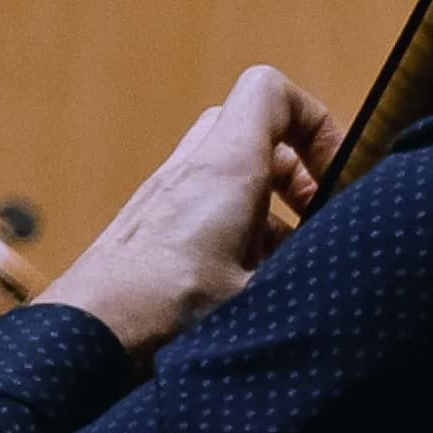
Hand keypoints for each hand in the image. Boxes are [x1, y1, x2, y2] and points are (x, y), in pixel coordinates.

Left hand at [37, 65, 343, 356]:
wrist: (81, 340)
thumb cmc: (165, 315)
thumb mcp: (260, 296)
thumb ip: (308, 274)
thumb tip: (351, 277)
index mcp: (224, 168)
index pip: (270, 91)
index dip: (315, 121)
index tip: (336, 177)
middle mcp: (188, 171)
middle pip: (251, 133)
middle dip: (293, 172)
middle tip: (312, 222)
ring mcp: (161, 199)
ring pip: (226, 176)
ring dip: (264, 210)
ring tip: (280, 269)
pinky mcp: (143, 232)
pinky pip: (199, 210)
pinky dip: (230, 234)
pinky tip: (240, 292)